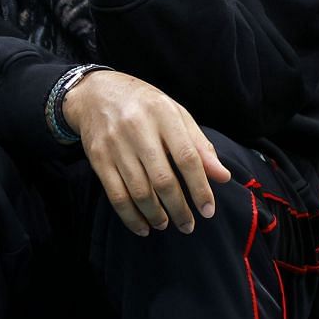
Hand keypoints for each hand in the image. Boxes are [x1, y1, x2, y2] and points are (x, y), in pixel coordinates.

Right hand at [63, 70, 232, 235]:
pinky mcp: (97, 157)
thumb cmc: (144, 105)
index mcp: (163, 114)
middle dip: (178, 208)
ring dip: (156, 215)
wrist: (95, 92)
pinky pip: (115, 194)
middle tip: (188, 225)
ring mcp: (115, 144)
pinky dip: (130, 216)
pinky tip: (143, 226)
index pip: (187, 157)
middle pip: (163, 179)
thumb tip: (223, 176)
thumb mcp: (176, 114)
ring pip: (139, 191)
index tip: (208, 210)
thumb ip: (199, 145)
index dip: (200, 187)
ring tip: (166, 224)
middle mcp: (138, 128)